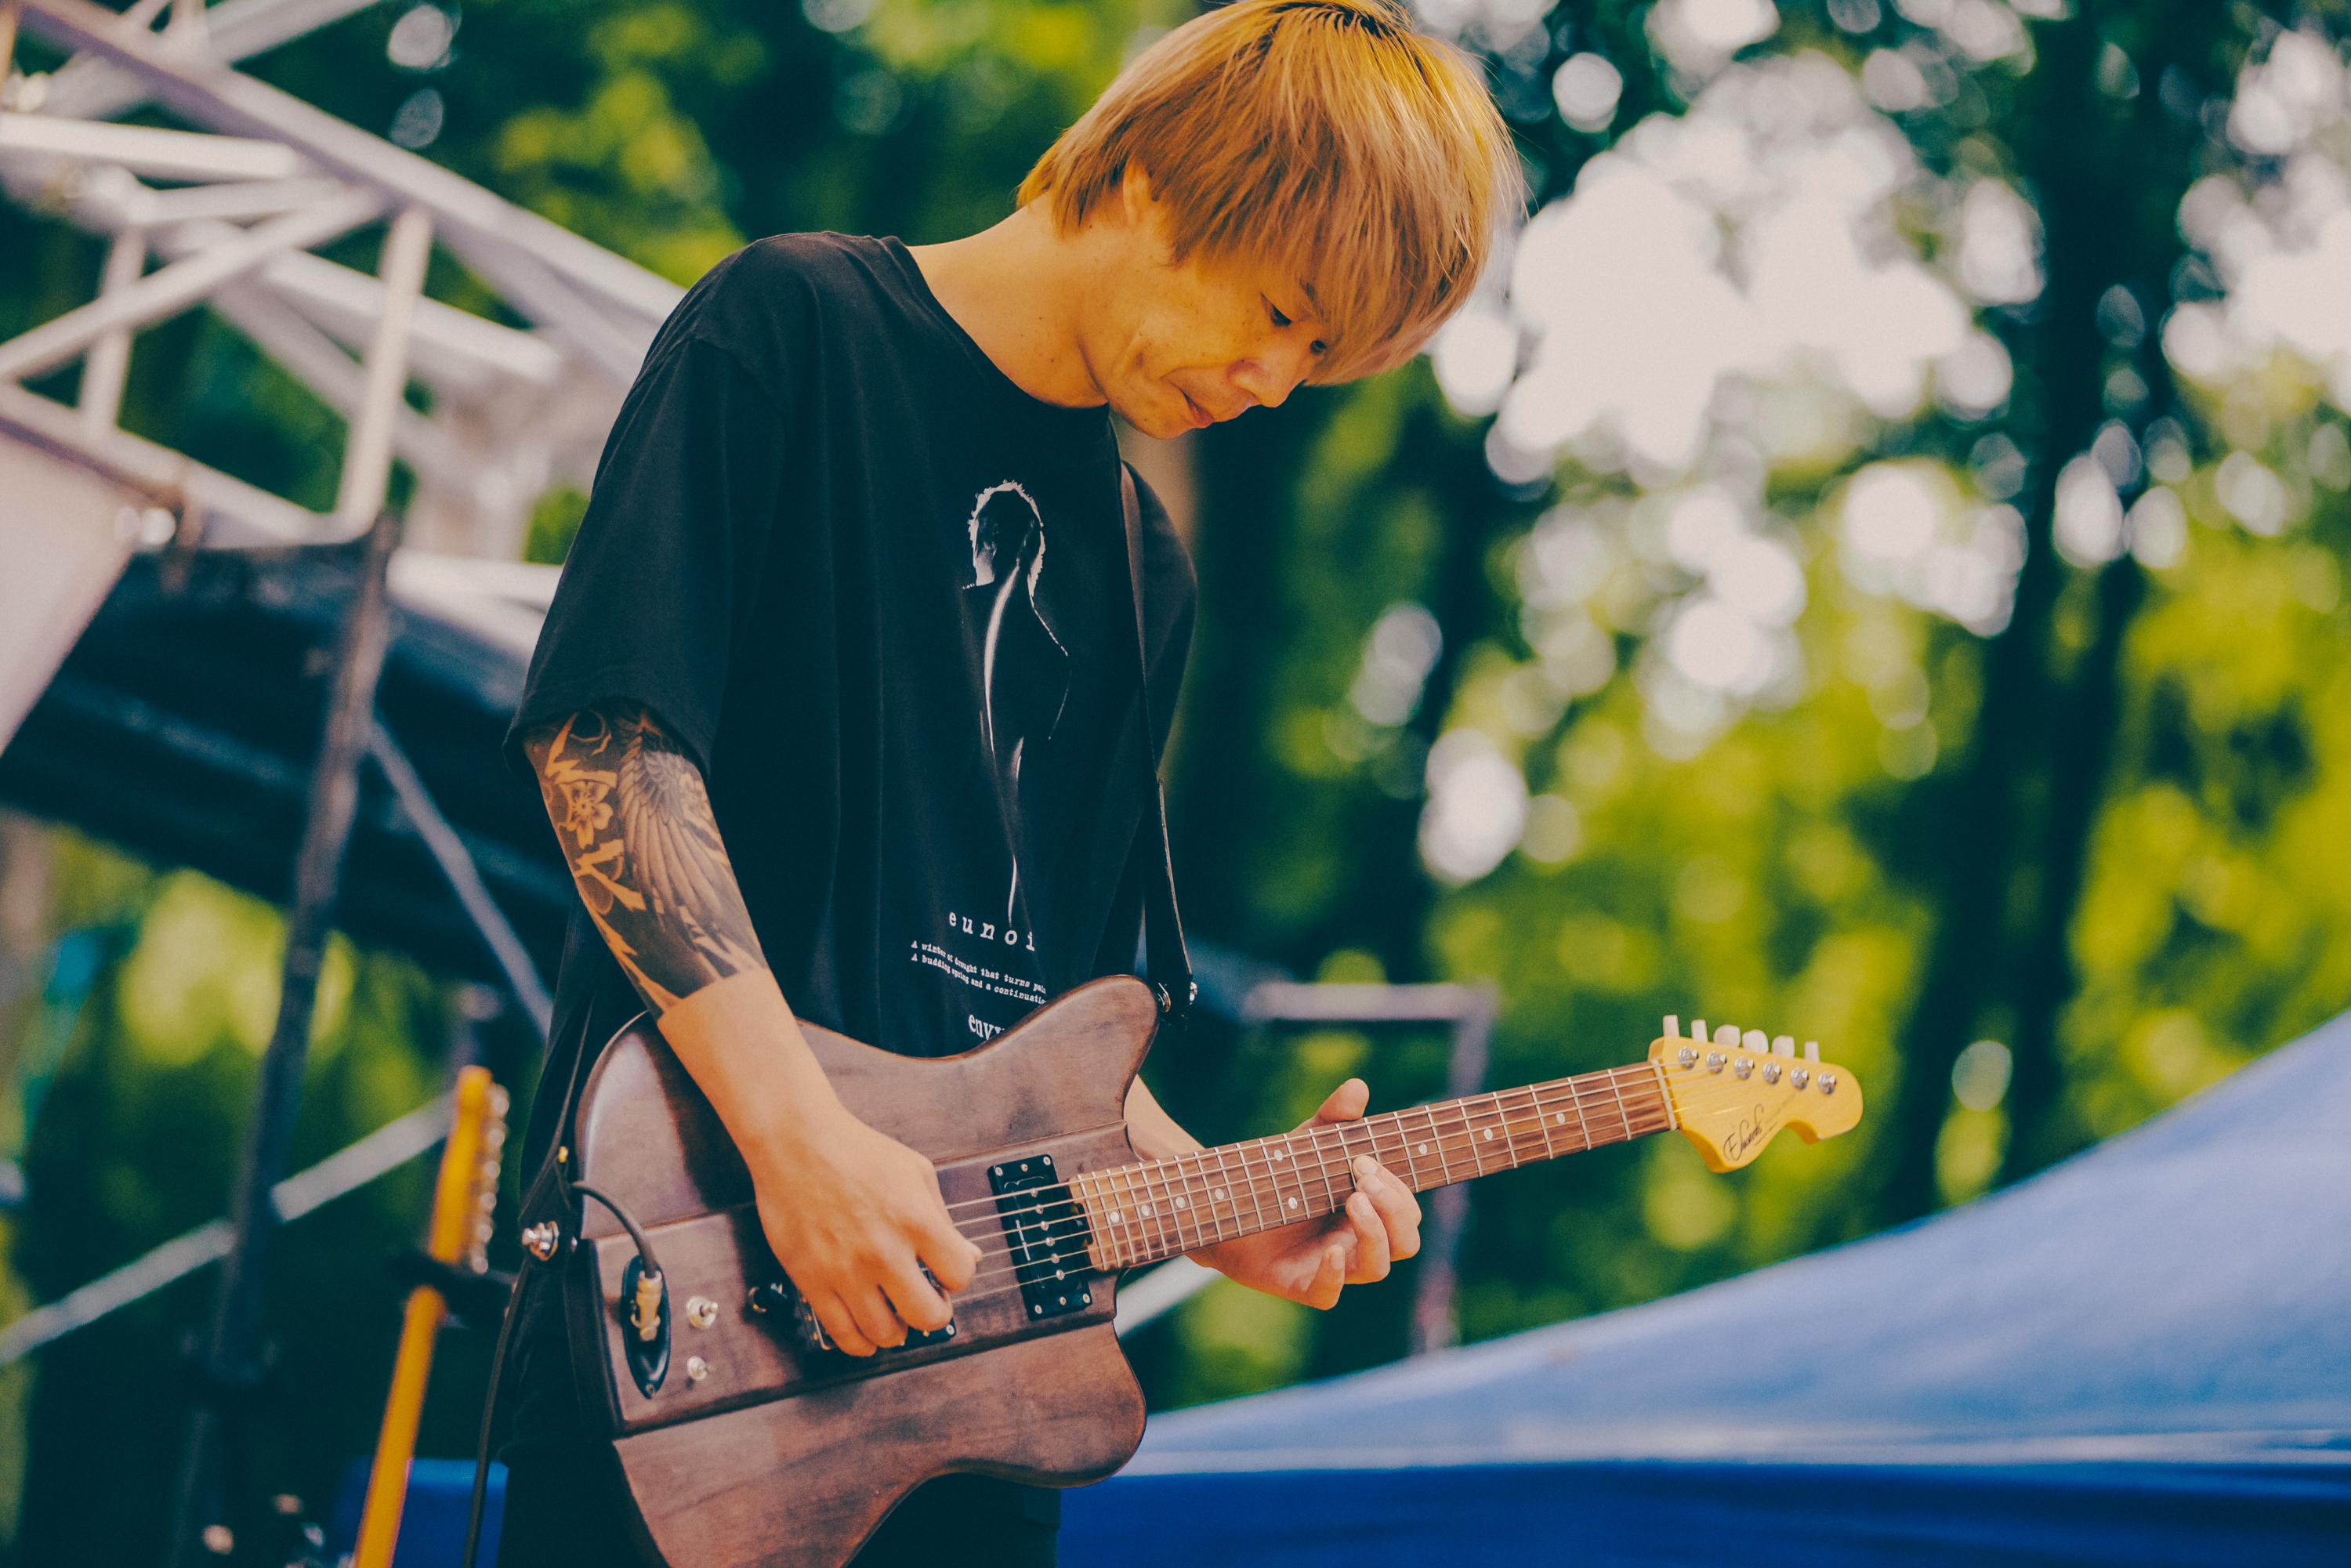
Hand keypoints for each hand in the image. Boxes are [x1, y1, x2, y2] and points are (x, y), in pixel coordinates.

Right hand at [747, 1103, 983, 1356]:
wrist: (797, 1142)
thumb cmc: (856, 1150)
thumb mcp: (916, 1171)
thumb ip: (943, 1218)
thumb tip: (968, 1256)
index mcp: (916, 1220)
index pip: (959, 1275)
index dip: (956, 1277)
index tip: (945, 1273)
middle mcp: (883, 1251)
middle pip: (928, 1316)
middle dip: (935, 1313)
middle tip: (926, 1302)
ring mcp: (846, 1271)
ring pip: (885, 1334)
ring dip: (898, 1331)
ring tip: (896, 1316)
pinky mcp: (812, 1281)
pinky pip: (843, 1334)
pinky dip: (861, 1342)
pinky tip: (867, 1331)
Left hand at [1191, 1079, 1421, 1309]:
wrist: (1225, 1200)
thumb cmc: (1279, 1174)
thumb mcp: (1308, 1141)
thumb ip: (1334, 1117)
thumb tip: (1358, 1086)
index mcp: (1369, 1213)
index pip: (1407, 1212)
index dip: (1397, 1189)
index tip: (1363, 1160)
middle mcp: (1356, 1243)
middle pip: (1406, 1242)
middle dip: (1394, 1209)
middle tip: (1361, 1179)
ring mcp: (1330, 1266)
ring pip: (1377, 1268)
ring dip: (1375, 1235)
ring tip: (1353, 1201)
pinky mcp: (1298, 1283)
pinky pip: (1328, 1295)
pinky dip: (1334, 1274)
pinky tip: (1330, 1250)